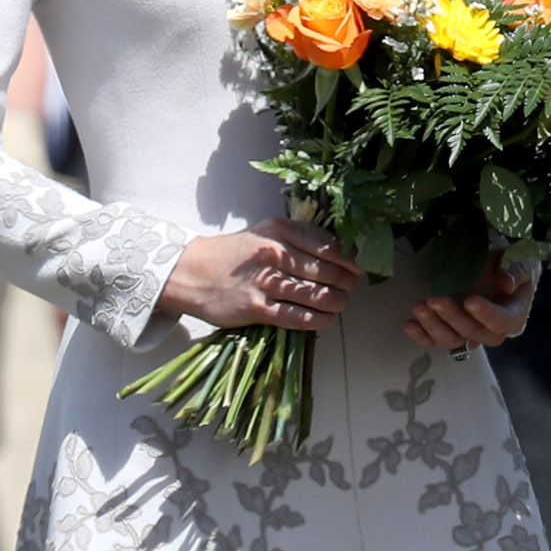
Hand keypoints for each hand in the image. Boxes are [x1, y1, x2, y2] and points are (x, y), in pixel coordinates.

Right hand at [157, 218, 361, 330]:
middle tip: (350, 288)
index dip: (350, 259)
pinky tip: (326, 319)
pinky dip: (319, 320)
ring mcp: (266, 282)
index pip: (329, 245)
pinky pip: (297, 317)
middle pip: (327, 272)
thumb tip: (341, 251)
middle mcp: (275, 253)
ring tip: (341, 303)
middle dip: (346, 283)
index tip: (358, 267)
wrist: (193, 271)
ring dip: (337, 302)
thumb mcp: (267, 232)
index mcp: (281, 230)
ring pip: (317, 295)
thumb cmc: (237, 252)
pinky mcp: (257, 308)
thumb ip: (300, 239)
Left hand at [404, 251, 539, 353]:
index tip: (470, 300)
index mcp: (513, 315)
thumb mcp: (522, 260)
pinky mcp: (451, 329)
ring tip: (419, 307)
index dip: (486, 314)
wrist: (498, 269)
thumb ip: (517, 270)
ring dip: (434, 326)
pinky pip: (436, 340)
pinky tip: (410, 325)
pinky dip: (422, 336)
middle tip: (434, 299)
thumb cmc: (511, 264)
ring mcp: (469, 332)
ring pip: (452, 340)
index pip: (501, 322)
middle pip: (472, 332)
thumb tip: (506, 285)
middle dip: (452, 316)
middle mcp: (491, 330)